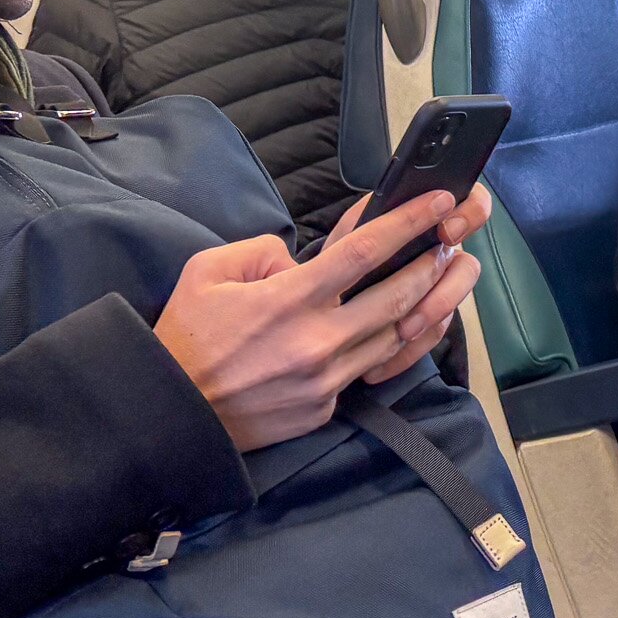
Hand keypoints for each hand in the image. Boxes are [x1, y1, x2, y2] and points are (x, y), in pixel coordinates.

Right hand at [153, 186, 486, 450]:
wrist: (170, 415)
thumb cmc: (186, 338)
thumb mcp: (208, 272)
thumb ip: (262, 252)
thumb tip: (299, 260)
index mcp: (289, 300)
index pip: (364, 252)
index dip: (407, 222)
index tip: (436, 202)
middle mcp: (316, 341)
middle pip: (397, 297)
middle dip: (430, 266)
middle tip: (447, 244)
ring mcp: (324, 380)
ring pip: (391, 338)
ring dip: (417, 307)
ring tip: (431, 282)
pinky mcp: (322, 409)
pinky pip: (362, 371)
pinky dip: (378, 348)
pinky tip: (388, 329)